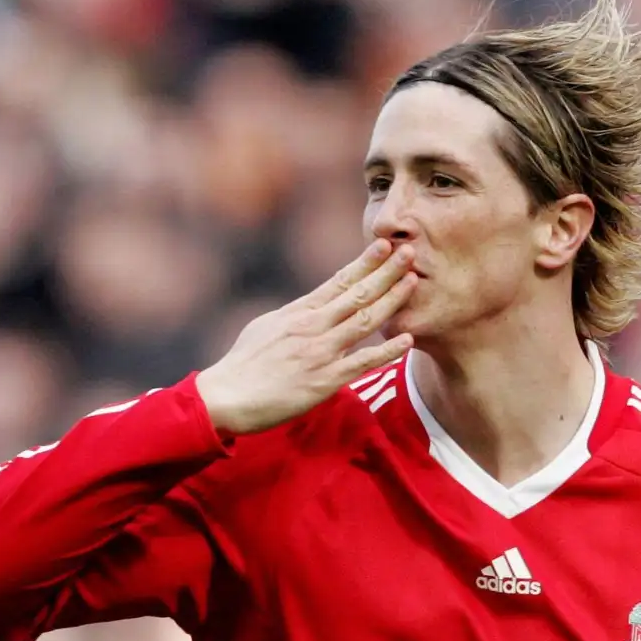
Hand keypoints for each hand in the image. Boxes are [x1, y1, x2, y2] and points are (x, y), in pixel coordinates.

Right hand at [196, 240, 416, 434]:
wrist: (227, 395)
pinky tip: (407, 339)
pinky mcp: (325, 380)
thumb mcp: (268, 326)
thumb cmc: (244, 363)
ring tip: (414, 282)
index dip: (365, 262)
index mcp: (299, 312)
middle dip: (386, 271)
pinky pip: (362, 363)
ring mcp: (321, 352)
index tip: (384, 245)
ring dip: (392, 300)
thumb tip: (314, 304)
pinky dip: (386, 351)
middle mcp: (313, 326)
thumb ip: (296, 315)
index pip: (338, 281)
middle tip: (410, 252)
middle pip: (357, 293)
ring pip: (364, 320)